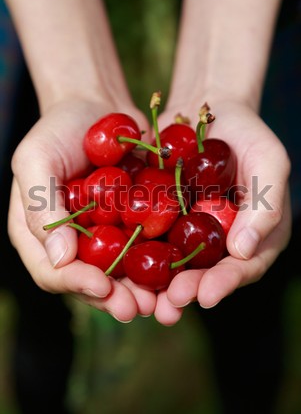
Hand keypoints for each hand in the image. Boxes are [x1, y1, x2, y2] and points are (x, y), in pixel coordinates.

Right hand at [8, 97, 155, 321]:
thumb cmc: (58, 131)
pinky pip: (148, 250)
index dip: (76, 283)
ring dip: (141, 291)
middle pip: (90, 283)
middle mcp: (74, 244)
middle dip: (114, 298)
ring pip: (122, 274)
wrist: (98, 109)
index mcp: (41, 235)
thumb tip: (60, 257)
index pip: (52, 272)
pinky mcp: (135, 226)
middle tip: (136, 308)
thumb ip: (40, 206)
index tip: (101, 286)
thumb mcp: (36, 160)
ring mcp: (105, 237)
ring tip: (162, 303)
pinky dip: (161, 264)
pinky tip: (179, 272)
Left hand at [154, 99, 290, 320]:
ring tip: (143, 301)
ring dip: (159, 285)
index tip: (207, 295)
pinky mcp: (162, 219)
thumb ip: (266, 206)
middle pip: (206, 274)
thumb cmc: (246, 133)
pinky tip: (121, 267)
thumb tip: (243, 252)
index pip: (243, 267)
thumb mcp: (269, 162)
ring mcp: (189, 232)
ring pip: (174, 265)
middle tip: (170, 304)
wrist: (205, 109)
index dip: (226, 283)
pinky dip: (136, 254)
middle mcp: (220, 241)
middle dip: (189, 291)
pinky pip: (149, 239)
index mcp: (254, 235)